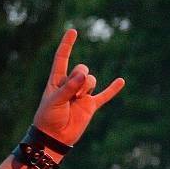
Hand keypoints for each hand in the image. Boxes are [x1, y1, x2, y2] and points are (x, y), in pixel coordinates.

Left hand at [32, 28, 124, 145]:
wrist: (54, 137)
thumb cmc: (48, 117)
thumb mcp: (55, 100)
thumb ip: (69, 87)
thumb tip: (85, 75)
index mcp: (57, 80)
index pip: (62, 58)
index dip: (67, 45)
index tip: (73, 31)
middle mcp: (70, 85)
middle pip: (81, 69)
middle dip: (80, 77)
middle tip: (72, 93)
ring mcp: (81, 95)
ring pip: (91, 80)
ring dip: (87, 87)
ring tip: (77, 100)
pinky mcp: (91, 106)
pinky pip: (105, 95)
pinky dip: (113, 89)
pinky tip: (121, 81)